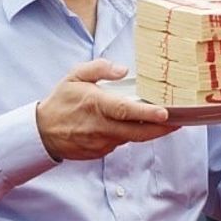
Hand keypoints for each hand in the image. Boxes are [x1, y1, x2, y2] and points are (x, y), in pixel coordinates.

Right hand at [36, 59, 178, 160]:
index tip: (165, 113)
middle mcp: (100, 126)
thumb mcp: (75, 76)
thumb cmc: (61, 101)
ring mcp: (100, 142)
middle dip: (161, 129)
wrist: (41, 132)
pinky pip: (120, 142)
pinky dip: (128, 135)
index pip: (126, 111)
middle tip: (179, 123)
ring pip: (131, 138)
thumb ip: (99, 68)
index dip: (147, 114)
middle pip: (137, 132)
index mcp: (96, 105)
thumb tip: (123, 69)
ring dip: (147, 132)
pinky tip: (133, 127)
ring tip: (162, 121)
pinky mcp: (100, 152)